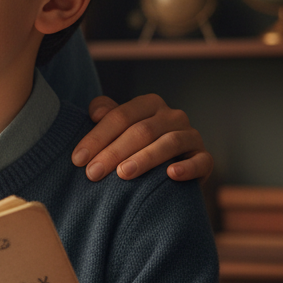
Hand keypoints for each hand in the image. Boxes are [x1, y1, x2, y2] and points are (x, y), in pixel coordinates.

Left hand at [72, 94, 212, 182]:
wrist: (165, 178)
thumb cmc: (133, 150)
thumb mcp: (118, 132)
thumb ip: (106, 117)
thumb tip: (95, 112)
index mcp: (149, 104)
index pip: (120, 116)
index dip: (97, 137)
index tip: (77, 159)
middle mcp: (172, 116)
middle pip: (141, 130)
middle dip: (113, 152)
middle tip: (93, 173)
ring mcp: (191, 136)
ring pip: (168, 143)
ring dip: (145, 158)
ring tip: (123, 174)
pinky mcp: (204, 158)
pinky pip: (200, 161)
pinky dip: (187, 167)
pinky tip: (171, 174)